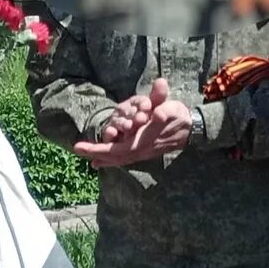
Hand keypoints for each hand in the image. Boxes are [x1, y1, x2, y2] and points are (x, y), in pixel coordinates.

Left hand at [73, 77, 197, 169]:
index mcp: (142, 142)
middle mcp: (140, 150)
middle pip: (114, 157)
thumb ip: (163, 107)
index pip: (116, 149)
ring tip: (90, 159)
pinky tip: (104, 160)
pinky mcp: (144, 152)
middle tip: (77, 149)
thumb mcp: (171, 108)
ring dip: (104, 158)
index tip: (81, 146)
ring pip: (119, 159)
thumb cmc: (178, 116)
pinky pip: (125, 158)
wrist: (191, 129)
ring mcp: (143, 153)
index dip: (98, 149)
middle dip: (95, 153)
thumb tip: (158, 113)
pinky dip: (113, 159)